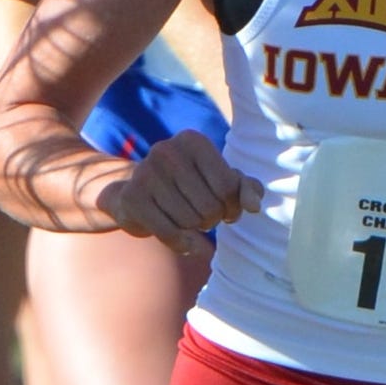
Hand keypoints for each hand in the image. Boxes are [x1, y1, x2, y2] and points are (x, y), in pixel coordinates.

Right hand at [99, 132, 258, 253]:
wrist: (139, 195)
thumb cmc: (190, 187)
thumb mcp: (223, 182)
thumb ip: (246, 189)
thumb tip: (254, 206)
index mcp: (193, 140)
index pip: (227, 187)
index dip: (232, 207)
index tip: (225, 209)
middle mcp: (166, 150)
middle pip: (209, 206)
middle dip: (211, 220)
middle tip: (203, 216)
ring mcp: (145, 172)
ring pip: (189, 221)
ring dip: (194, 230)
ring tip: (187, 220)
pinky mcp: (131, 197)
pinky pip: (168, 233)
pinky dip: (180, 244)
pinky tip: (183, 241)